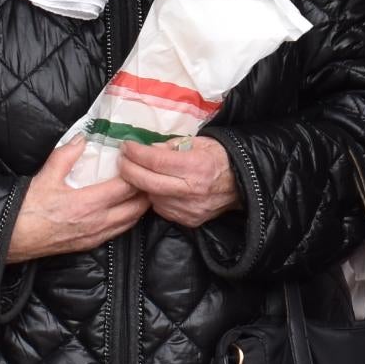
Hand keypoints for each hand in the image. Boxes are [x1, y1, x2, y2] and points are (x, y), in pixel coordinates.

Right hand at [5, 140, 149, 262]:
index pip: (126, 188)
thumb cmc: (29, 208)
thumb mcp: (46, 176)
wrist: (13, 237)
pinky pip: (119, 231)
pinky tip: (126, 209)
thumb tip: (82, 137)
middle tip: (149, 174)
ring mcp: (96, 236)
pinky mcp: (91, 244)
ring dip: (140, 206)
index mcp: (88, 203)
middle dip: (146, 191)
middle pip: (136, 207)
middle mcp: (98, 222)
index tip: (140, 160)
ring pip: (131, 221)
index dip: (137, 173)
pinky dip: (129, 219)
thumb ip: (67, 154)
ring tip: (143, 190)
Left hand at [114, 134, 239, 226]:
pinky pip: (162, 209)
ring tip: (140, 173)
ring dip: (142, 185)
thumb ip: (170, 146)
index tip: (126, 146)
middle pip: (148, 182)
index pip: (156, 161)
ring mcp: (189, 209)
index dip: (137, 153)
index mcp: (196, 166)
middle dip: (129, 170)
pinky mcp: (189, 221)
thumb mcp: (198, 142)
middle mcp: (191, 190)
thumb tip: (147, 150)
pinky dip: (156, 198)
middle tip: (122, 160)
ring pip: (152, 198)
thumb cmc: (219, 158)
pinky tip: (158, 188)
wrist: (242, 184)